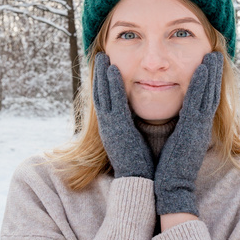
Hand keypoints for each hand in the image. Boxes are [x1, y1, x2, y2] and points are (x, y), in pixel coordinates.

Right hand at [92, 52, 154, 179]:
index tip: (105, 68)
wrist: (138, 183)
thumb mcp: (133, 144)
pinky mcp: (117, 128)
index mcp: (113, 129)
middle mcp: (108, 126)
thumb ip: (132, 131)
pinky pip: (114, 102)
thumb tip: (135, 123)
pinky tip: (113, 70)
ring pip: (103, 94)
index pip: (106, 102)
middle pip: (100, 94)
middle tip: (100, 56)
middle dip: (99, 75)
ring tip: (103, 56)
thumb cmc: (140, 166)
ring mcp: (111, 126)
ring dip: (103, 74)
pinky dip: (112, 86)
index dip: (103, 84)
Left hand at [154, 51, 223, 215]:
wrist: (171, 189)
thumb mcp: (177, 146)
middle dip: (214, 74)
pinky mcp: (192, 130)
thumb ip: (179, 132)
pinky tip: (202, 70)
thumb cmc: (170, 170)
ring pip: (207, 94)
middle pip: (210, 93)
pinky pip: (197, 102)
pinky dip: (201, 85)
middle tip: (216, 54)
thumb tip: (177, 123)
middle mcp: (201, 126)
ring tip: (214, 54)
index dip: (209, 83)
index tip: (210, 66)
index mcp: (195, 129)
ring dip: (211, 73)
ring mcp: (198, 127)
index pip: (204, 101)